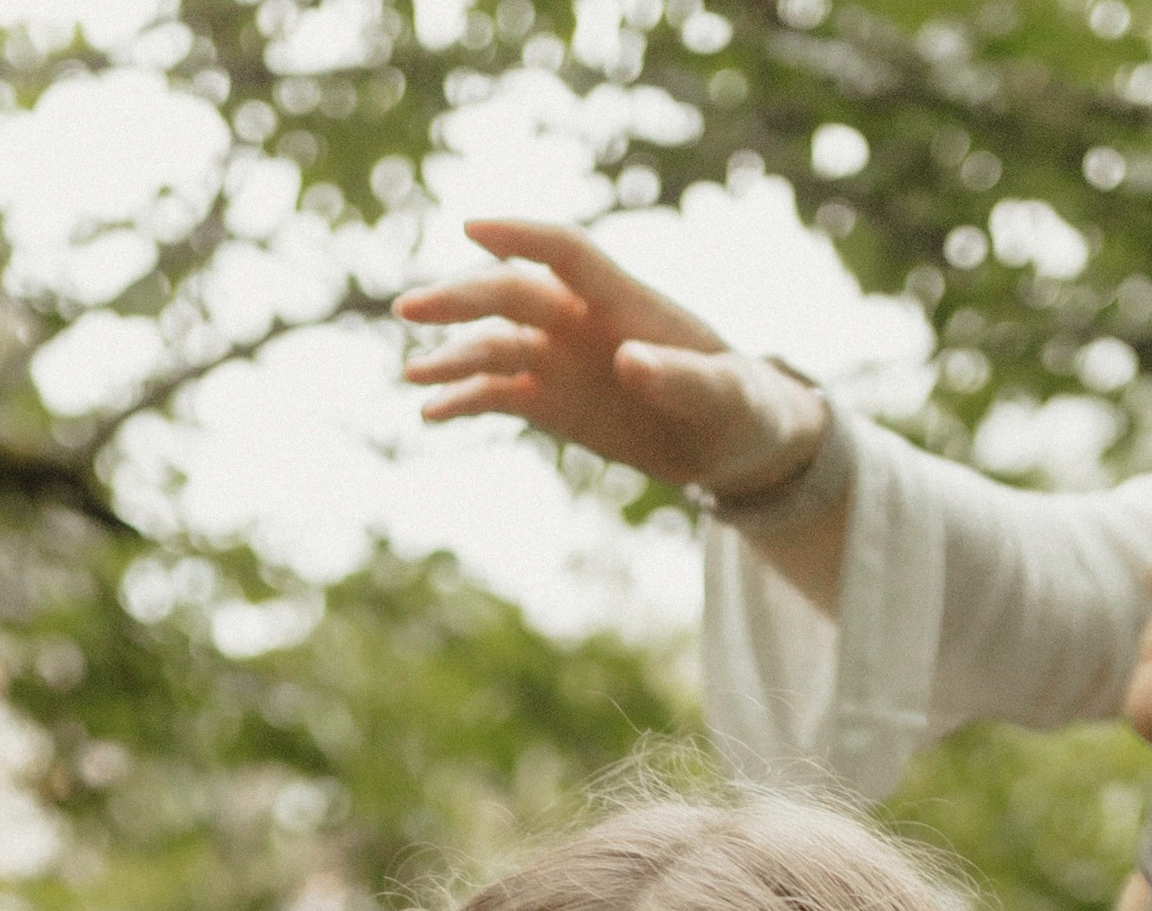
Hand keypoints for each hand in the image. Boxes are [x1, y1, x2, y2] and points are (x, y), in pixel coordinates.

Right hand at [397, 218, 820, 497]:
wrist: (732, 442)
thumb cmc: (739, 406)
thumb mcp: (726, 396)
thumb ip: (682, 377)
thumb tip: (629, 361)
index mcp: (625, 300)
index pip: (566, 253)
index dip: (522, 237)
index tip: (473, 228)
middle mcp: (583, 321)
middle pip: (512, 294)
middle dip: (463, 298)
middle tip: (412, 307)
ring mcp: (563, 360)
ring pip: (496, 345)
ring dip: (453, 355)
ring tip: (413, 376)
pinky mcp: (553, 402)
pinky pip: (499, 395)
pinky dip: (465, 401)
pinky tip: (431, 414)